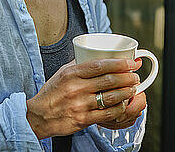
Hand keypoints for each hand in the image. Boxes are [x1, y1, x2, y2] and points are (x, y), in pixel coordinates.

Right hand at [26, 58, 142, 138]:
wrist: (40, 115)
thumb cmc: (52, 93)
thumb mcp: (62, 73)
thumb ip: (79, 65)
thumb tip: (97, 55)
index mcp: (71, 73)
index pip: (100, 65)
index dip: (119, 64)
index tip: (131, 63)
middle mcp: (76, 88)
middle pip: (109, 80)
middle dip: (127, 77)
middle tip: (135, 76)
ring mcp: (80, 104)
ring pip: (111, 97)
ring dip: (126, 92)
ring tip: (133, 88)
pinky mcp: (84, 119)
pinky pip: (108, 113)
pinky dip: (120, 108)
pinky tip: (124, 104)